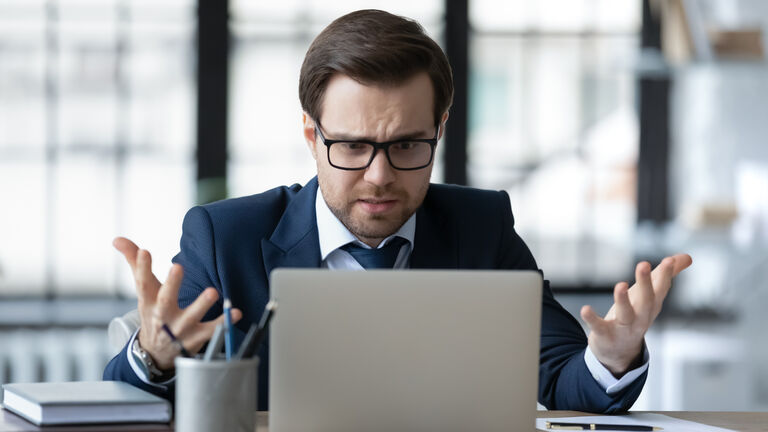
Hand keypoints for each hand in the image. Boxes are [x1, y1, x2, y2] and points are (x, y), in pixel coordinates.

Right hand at [113, 237, 241, 369]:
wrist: (156, 353)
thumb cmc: (153, 312)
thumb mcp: (144, 291)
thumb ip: (134, 263)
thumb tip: (117, 239)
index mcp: (148, 302)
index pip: (143, 283)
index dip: (142, 268)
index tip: (145, 251)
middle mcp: (162, 316)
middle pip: (165, 300)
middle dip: (171, 284)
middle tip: (178, 266)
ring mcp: (179, 328)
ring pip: (191, 316)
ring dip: (201, 304)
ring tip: (213, 291)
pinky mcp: (195, 338)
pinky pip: (211, 331)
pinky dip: (224, 323)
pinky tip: (235, 312)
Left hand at [580, 253, 692, 375]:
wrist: (619, 353)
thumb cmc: (635, 317)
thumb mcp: (649, 297)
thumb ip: (665, 276)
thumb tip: (687, 257)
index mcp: (651, 306)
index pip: (661, 289)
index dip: (666, 274)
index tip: (669, 260)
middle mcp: (641, 318)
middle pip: (647, 301)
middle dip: (646, 283)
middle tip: (643, 264)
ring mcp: (624, 328)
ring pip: (626, 314)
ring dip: (623, 300)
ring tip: (620, 285)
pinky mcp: (605, 335)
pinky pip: (599, 327)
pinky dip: (592, 319)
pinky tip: (585, 309)